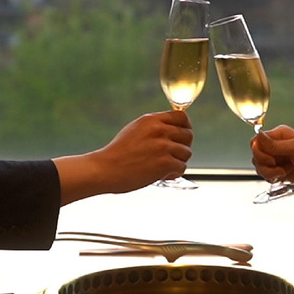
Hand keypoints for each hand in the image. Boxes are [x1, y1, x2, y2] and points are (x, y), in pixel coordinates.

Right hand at [55, 110, 192, 203]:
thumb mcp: (135, 130)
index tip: (181, 137)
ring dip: (178, 162)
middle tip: (172, 155)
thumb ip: (154, 127)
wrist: (105, 169)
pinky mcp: (164, 163)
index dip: (185, 128)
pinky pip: (181, 167)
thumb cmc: (118, 154)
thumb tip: (174, 129)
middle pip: (188, 135)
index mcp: (151, 120)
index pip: (182, 117)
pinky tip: (162, 175)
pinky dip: (174, 173)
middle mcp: (159, 130)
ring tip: (163, 167)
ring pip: (186, 152)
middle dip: (183, 146)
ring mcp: (163, 146)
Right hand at [251, 125, 293, 190]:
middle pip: (255, 155)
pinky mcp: (277, 168)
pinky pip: (264, 173)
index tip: (272, 160)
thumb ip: (274, 144)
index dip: (260, 153)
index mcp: (279, 134)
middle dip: (265, 165)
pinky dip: (271, 177)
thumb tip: (258, 134)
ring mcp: (276, 157)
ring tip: (284, 173)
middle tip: (280, 169)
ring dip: (269, 173)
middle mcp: (275, 144)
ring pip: (258, 166)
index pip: (256, 141)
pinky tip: (283, 176)